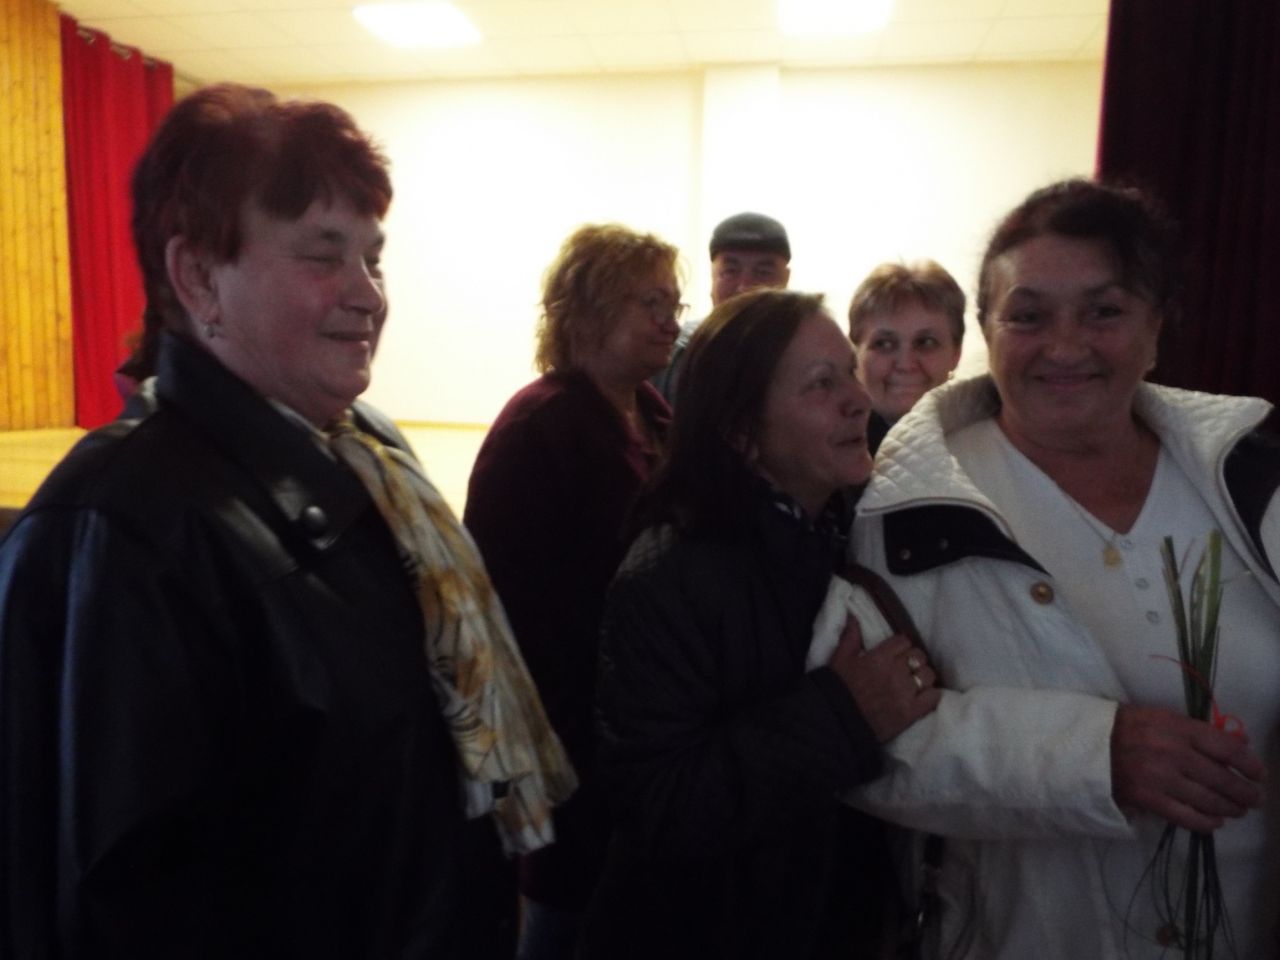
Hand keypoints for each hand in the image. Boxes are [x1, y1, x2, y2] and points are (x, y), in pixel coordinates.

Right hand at [828, 615, 940, 742]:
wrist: (837, 722)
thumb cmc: (837, 689)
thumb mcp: (839, 659)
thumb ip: (850, 637)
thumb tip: (853, 616)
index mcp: (879, 657)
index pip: (904, 641)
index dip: (901, 645)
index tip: (897, 653)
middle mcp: (895, 672)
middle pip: (919, 656)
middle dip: (914, 659)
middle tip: (906, 667)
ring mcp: (905, 693)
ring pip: (928, 675)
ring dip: (923, 677)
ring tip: (915, 682)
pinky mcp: (911, 713)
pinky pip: (933, 697)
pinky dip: (931, 696)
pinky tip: (922, 697)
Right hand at [1111, 704, 1263, 831]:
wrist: (1089, 745)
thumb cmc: (1130, 727)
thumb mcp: (1165, 718)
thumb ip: (1202, 732)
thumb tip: (1241, 744)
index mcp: (1178, 729)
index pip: (1226, 749)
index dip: (1249, 765)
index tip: (1259, 774)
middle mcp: (1173, 754)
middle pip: (1222, 779)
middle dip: (1245, 792)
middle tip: (1255, 799)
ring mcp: (1161, 779)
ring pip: (1209, 801)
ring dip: (1230, 809)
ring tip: (1238, 810)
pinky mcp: (1149, 800)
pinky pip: (1187, 817)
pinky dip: (1207, 823)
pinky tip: (1215, 822)